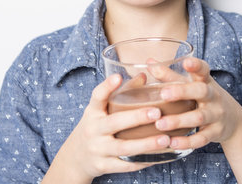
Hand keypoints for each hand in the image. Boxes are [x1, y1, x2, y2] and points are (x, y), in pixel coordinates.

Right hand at [43, 74, 170, 183]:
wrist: (76, 158)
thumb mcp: (102, 110)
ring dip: (146, 144)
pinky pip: (126, 165)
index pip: (97, 97)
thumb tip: (144, 75)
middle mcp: (93, 130)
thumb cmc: (96, 127)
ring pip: (123, 148)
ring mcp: (98, 149)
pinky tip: (160, 156)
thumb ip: (122, 93)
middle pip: (114, 123)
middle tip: (157, 112)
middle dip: (137, 117)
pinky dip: (143, 161)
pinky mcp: (103, 166)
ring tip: (165, 139)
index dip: (106, 86)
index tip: (118, 77)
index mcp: (93, 112)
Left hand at [153, 58, 241, 149]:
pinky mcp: (215, 132)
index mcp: (205, 81)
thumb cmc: (204, 98)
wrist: (232, 120)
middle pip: (201, 91)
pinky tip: (172, 142)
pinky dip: (187, 142)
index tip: (187, 62)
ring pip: (199, 117)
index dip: (196, 65)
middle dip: (183, 92)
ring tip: (160, 124)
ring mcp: (216, 115)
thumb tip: (149, 62)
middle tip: (163, 94)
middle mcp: (213, 96)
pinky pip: (201, 138)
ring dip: (179, 120)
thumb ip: (170, 75)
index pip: (203, 70)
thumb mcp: (192, 84)